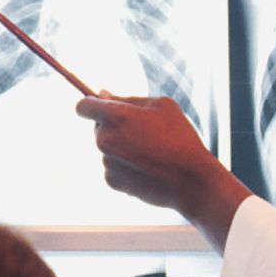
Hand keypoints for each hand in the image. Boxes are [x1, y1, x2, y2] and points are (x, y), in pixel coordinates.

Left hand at [74, 94, 252, 247]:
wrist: (191, 182)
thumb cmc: (180, 139)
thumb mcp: (163, 106)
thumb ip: (129, 98)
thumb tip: (103, 95)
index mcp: (116, 116)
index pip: (84, 105)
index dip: (91, 104)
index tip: (100, 106)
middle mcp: (104, 139)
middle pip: (98, 127)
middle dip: (114, 126)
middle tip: (143, 132)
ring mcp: (106, 162)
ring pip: (107, 147)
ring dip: (122, 147)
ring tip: (151, 153)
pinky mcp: (111, 181)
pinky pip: (112, 167)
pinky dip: (125, 166)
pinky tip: (147, 168)